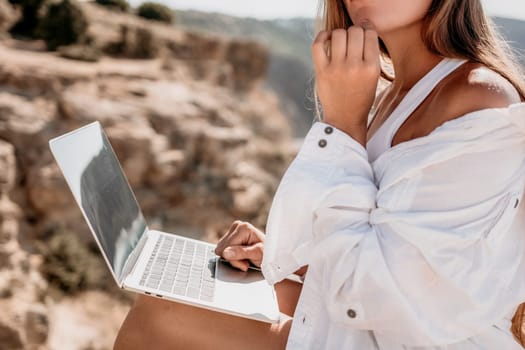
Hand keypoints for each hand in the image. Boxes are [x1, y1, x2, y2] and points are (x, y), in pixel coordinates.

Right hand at [215, 220, 263, 271]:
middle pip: (221, 248)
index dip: (234, 259)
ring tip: (245, 258)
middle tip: (246, 261)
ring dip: (233, 257)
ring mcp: (234, 230)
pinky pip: (223, 249)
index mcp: (243, 228)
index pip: (226, 248)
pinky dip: (232, 255)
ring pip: (221, 250)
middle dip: (233, 258)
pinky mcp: (231, 235)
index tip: (246, 263)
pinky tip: (242, 255)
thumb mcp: (257, 255)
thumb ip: (241, 253)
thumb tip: (226, 252)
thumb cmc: (267, 253)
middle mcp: (237, 226)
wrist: (271, 253)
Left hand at [312, 22, 380, 145]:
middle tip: (352, 41)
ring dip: (340, 34)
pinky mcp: (322, 71)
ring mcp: (337, 68)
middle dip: (354, 32)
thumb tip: (362, 27)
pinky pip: (318, 44)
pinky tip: (327, 38)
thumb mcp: (374, 77)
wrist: (345, 119)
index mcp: (372, 68)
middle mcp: (355, 66)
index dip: (366, 30)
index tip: (363, 33)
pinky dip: (322, 36)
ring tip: (340, 42)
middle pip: (355, 31)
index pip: (370, 34)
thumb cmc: (361, 97)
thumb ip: (369, 54)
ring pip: (338, 34)